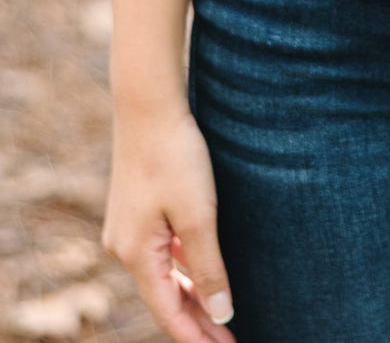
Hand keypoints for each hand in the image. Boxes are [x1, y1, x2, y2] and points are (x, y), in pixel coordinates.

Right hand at [101, 96, 236, 341]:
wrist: (148, 105)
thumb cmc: (174, 156)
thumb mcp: (198, 215)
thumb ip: (209, 267)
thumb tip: (220, 315)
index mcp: (136, 255)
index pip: (168, 313)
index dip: (197, 337)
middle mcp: (124, 247)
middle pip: (165, 298)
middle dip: (197, 321)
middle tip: (229, 339)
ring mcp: (128, 227)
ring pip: (164, 275)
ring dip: (191, 295)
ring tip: (220, 316)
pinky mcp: (137, 209)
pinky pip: (162, 251)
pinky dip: (183, 267)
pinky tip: (203, 270)